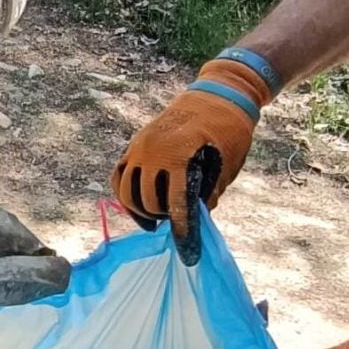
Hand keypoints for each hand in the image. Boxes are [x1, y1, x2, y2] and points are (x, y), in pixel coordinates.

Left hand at [0, 0, 28, 33]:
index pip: (15, 11)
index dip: (11, 21)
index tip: (6, 29)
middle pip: (19, 9)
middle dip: (14, 18)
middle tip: (8, 27)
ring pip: (22, 3)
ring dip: (17, 11)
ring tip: (11, 19)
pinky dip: (19, 4)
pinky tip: (15, 6)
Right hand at [112, 56, 273, 262]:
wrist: (218, 95)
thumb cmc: (229, 130)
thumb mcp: (226, 165)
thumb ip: (208, 194)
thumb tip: (195, 220)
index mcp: (179, 154)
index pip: (176, 204)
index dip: (183, 232)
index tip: (187, 254)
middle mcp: (152, 151)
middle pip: (149, 201)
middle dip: (164, 217)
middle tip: (177, 221)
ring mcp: (139, 147)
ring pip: (127, 193)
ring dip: (142, 210)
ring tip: (158, 217)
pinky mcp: (133, 146)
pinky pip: (118, 177)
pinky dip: (125, 194)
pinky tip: (139, 206)